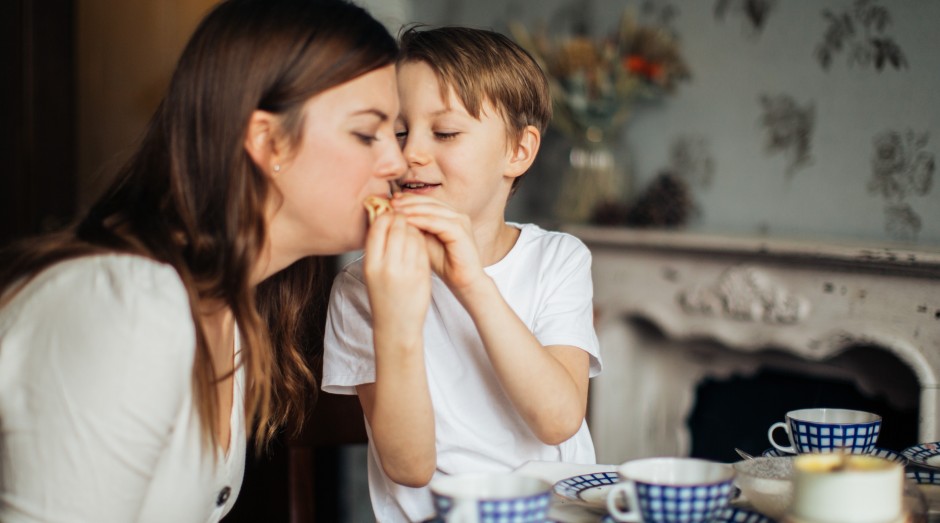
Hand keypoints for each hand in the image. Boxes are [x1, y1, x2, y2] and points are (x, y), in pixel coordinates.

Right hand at [362, 211, 430, 345]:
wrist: (397, 325)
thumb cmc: (384, 296)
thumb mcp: (372, 272)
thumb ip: (377, 248)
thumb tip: (383, 217)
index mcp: (371, 264)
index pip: (378, 227)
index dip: (385, 215)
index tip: (389, 213)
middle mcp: (388, 267)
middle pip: (397, 227)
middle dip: (402, 218)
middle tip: (403, 216)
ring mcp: (406, 271)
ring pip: (413, 235)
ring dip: (413, 227)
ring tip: (411, 228)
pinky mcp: (422, 274)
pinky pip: (423, 247)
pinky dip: (421, 239)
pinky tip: (419, 240)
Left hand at [390, 194, 485, 294]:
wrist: (463, 282)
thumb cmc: (445, 264)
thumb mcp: (425, 242)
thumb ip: (415, 228)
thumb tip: (395, 217)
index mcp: (449, 216)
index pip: (427, 201)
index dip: (409, 199)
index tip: (391, 200)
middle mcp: (456, 215)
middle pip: (429, 201)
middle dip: (409, 201)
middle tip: (391, 203)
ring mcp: (460, 221)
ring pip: (432, 209)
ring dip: (412, 209)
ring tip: (396, 211)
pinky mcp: (461, 231)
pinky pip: (437, 222)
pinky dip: (421, 220)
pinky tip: (407, 221)